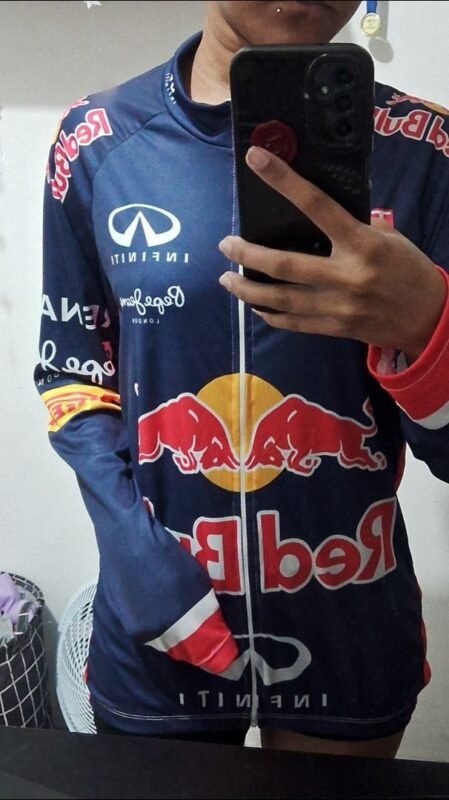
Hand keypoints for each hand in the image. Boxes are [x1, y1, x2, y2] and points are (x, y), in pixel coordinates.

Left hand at [218, 146, 446, 361]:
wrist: (428, 318)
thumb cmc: (408, 270)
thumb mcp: (388, 239)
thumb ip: (353, 228)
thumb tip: (317, 215)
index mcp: (361, 244)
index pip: (316, 205)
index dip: (284, 181)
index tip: (257, 160)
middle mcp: (346, 276)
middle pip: (284, 265)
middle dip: (248, 255)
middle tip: (225, 245)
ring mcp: (337, 307)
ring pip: (280, 300)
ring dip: (247, 290)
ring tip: (226, 279)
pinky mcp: (334, 329)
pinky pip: (293, 323)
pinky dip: (270, 314)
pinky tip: (255, 306)